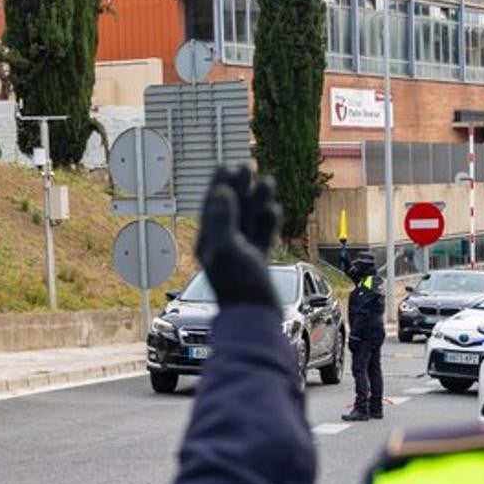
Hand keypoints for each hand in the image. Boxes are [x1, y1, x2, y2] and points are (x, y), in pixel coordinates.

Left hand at [196, 165, 282, 309]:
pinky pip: (262, 236)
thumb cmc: (240, 287)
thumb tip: (220, 191)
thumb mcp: (227, 248)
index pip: (213, 206)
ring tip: (268, 182)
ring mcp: (241, 254)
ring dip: (257, 201)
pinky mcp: (256, 263)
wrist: (256, 317)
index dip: (219, 185)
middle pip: (231, 209)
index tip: (227, 165)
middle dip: (240, 188)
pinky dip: (268, 222)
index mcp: (210, 241)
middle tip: (248, 167)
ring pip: (249, 220)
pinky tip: (274, 210)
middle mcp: (222, 246)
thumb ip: (222, 219)